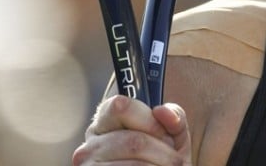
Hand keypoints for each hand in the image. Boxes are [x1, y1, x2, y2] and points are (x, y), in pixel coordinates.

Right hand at [72, 95, 192, 165]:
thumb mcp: (172, 134)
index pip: (120, 106)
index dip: (149, 120)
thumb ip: (173, 117)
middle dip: (163, 151)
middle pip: (133, 141)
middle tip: (174, 158)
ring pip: (135, 164)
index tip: (165, 134)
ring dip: (161, 165)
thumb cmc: (163, 157)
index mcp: (106, 121)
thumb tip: (161, 111)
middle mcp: (91, 144)